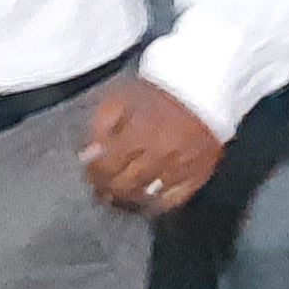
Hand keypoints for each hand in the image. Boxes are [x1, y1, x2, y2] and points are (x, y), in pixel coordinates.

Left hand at [81, 76, 224, 214]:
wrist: (200, 86)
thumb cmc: (158, 91)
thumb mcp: (121, 98)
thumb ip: (100, 125)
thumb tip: (88, 155)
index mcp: (139, 133)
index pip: (108, 167)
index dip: (94, 174)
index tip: (89, 174)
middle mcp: (161, 154)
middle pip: (126, 185)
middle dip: (108, 189)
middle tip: (100, 191)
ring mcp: (182, 167)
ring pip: (147, 196)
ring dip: (129, 197)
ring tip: (119, 196)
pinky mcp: (199, 172)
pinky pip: (175, 198)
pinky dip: (158, 203)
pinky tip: (147, 199)